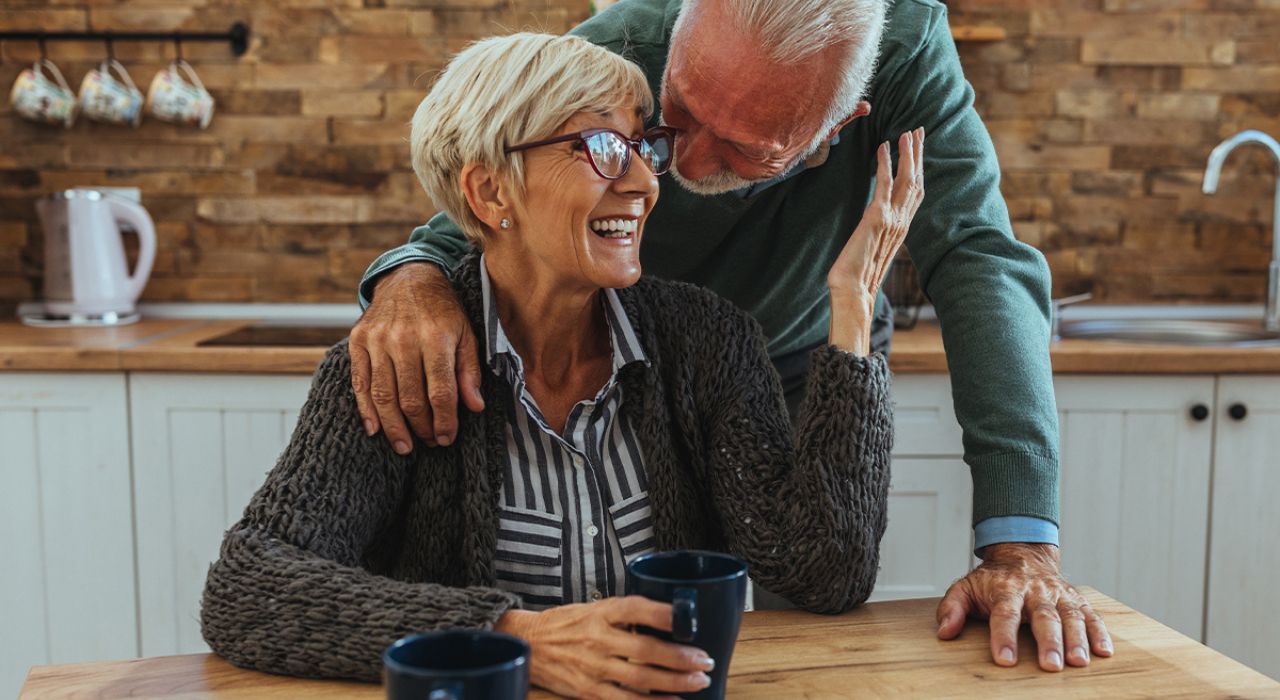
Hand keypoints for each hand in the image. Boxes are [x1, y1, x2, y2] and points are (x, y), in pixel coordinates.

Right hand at [348, 262, 484, 452]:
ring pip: (384, 396)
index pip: (440, 391)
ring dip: (394, 427)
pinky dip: (366, 410)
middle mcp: (404, 339)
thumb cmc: (443, 310)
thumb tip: (475, 406)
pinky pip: (360, 383)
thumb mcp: (466, 334)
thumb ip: (469, 371)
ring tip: (405, 446)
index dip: (444, 421)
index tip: (447, 438)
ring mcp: (377, 340)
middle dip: (421, 427)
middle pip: (411, 398)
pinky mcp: (358, 341)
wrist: (408, 277)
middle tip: (429, 442)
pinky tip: (375, 429)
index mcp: (436, 337)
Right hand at [495, 596, 714, 698]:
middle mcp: (597, 639)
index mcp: (600, 612)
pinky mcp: (588, 691)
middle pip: (646, 649)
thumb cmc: (567, 624)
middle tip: (705, 659)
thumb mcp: (594, 608)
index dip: (662, 613)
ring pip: (641, 679)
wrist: (530, 643)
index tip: (686, 618)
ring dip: (674, 682)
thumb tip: (669, 617)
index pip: (635, 608)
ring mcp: (593, 668)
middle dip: (680, 657)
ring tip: (698, 681)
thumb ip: (626, 613)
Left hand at [827, 128, 924, 353]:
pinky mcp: (877, 219)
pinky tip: (884, 148)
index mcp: (901, 228)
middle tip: (919, 130)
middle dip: (918, 154)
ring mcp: (892, 220)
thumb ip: (875, 234)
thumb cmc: (856, 277)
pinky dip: (885, 164)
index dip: (918, 168)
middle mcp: (901, 222)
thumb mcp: (869, 249)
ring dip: (908, 154)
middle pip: (917, 181)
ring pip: (907, 179)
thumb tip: (871, 225)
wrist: (853, 293)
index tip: (917, 148)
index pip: (915, 192)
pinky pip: (884, 185)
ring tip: (908, 132)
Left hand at [936, 543, 1113, 671]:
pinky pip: (1091, 615)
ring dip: (1077, 639)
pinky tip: (1104, 652)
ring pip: (1070, 615)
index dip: (1004, 636)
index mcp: (1006, 588)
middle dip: (1048, 641)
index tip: (1004, 659)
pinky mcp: (1076, 599)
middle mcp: (1035, 590)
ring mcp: (1058, 594)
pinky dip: (1100, 632)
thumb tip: (944, 632)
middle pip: (1043, 616)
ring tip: (1079, 662)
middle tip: (1050, 665)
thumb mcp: (965, 587)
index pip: (1004, 613)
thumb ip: (952, 607)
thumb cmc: (992, 579)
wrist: (1021, 553)